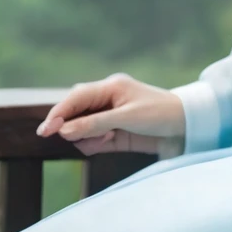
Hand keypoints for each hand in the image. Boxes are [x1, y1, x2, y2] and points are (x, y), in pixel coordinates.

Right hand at [35, 73, 186, 156]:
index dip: (59, 113)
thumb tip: (64, 130)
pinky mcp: (114, 133)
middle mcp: (107, 99)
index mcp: (111, 87)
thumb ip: (95, 124)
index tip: (45, 130)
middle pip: (75, 112)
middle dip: (72, 127)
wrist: (186, 128)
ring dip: (85, 137)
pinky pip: (92, 140)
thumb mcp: (127, 118)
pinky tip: (106, 144)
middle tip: (78, 138)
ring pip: (81, 128)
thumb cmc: (160, 115)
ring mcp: (110, 116)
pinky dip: (93, 144)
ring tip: (105, 140)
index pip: (76, 97)